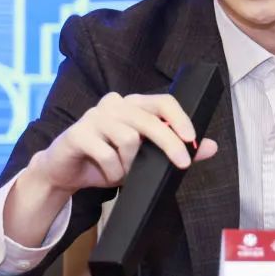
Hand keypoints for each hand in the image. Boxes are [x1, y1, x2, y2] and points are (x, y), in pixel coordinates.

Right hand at [28, 92, 218, 195]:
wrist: (63, 172)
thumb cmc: (106, 160)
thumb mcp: (144, 159)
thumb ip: (176, 149)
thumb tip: (211, 147)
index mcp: (133, 104)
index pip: (163, 101)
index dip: (180, 118)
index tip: (192, 139)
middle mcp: (115, 104)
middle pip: (149, 120)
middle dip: (169, 144)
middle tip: (182, 164)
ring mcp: (94, 116)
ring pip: (128, 139)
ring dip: (130, 165)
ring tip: (122, 172)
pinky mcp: (78, 133)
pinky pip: (106, 154)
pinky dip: (112, 170)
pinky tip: (107, 173)